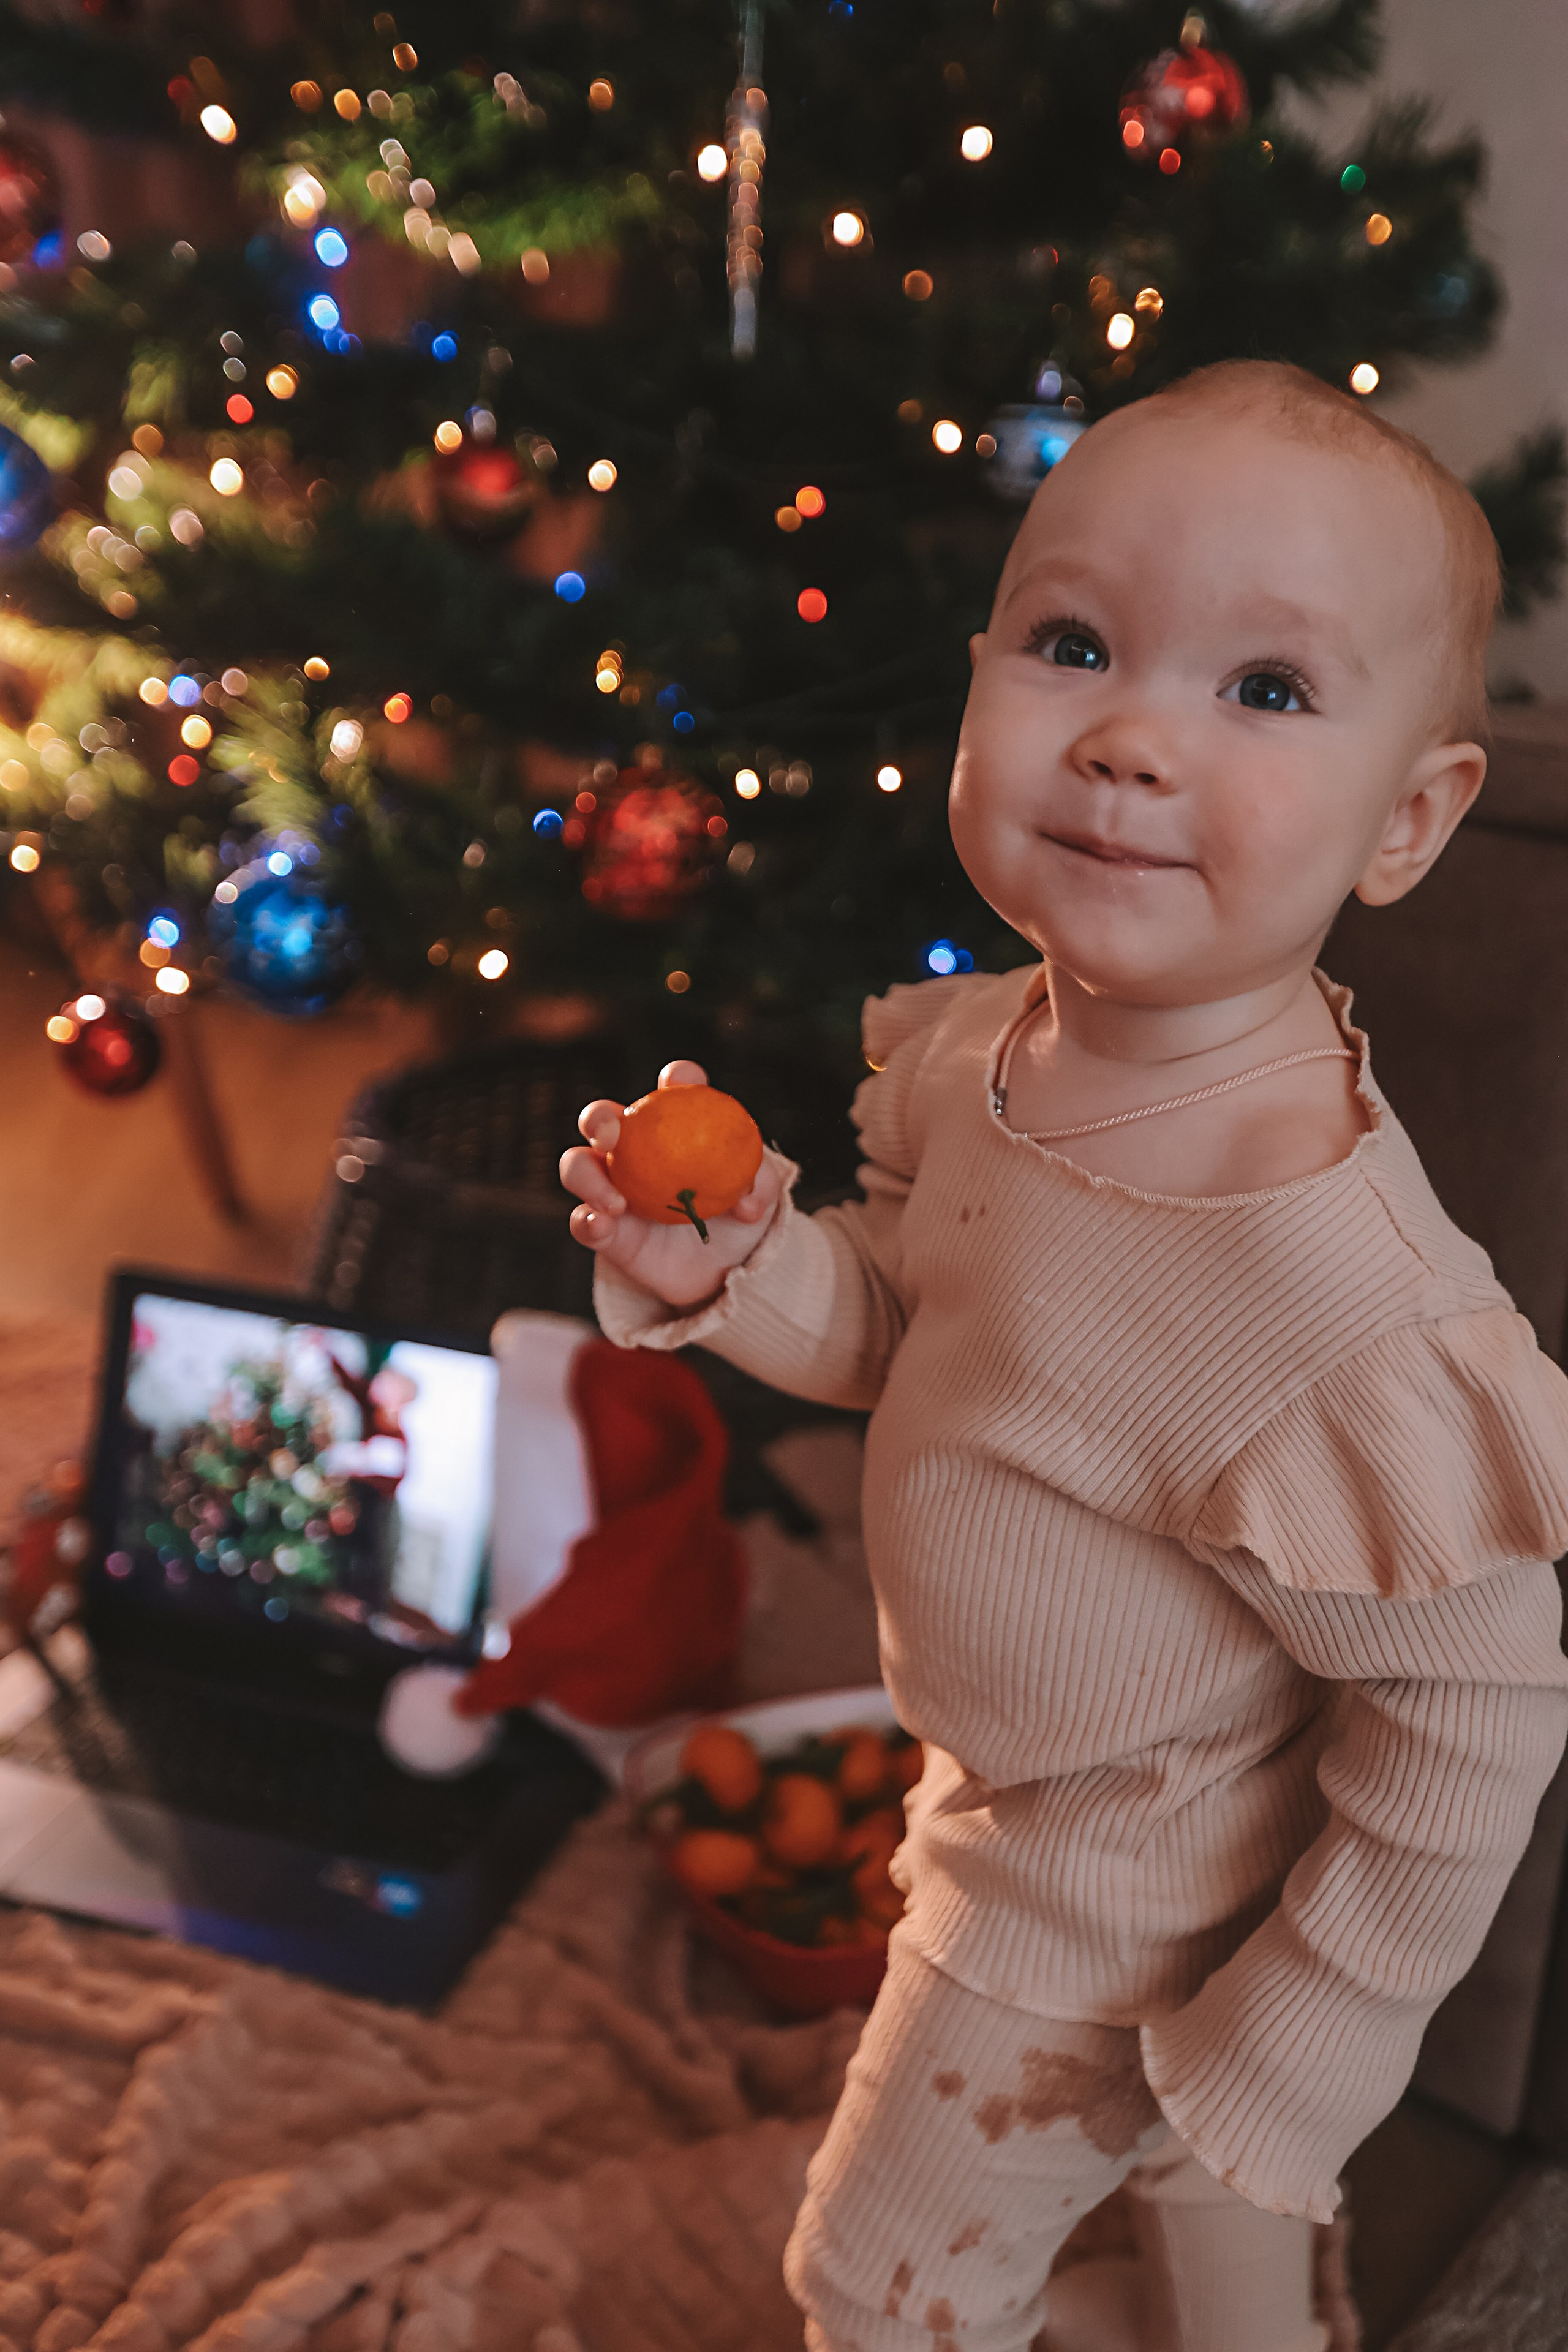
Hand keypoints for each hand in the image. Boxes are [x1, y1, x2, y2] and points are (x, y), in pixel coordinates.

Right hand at [559, 1060, 782, 1308]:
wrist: (725, 1270)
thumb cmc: (739, 1219)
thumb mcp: (759, 1197)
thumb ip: (757, 1186)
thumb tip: (745, 1202)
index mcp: (676, 1126)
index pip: (674, 1088)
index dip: (678, 1078)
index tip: (679, 1085)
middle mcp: (635, 1149)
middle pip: (601, 1118)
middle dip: (597, 1118)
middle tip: (611, 1134)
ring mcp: (613, 1187)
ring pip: (576, 1166)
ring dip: (586, 1177)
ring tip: (616, 1203)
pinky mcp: (605, 1230)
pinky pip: (582, 1221)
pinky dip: (587, 1221)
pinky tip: (603, 1226)